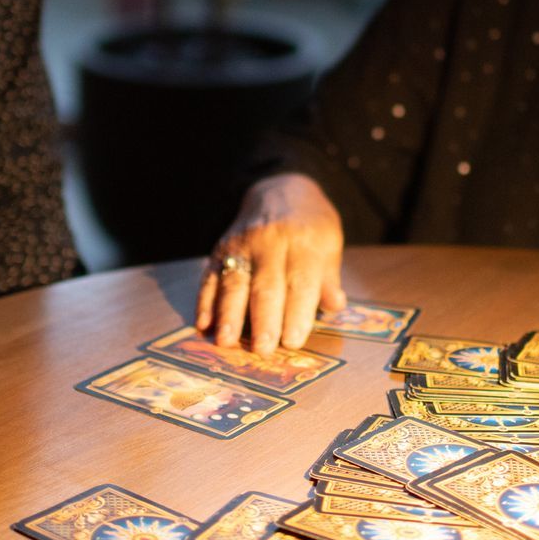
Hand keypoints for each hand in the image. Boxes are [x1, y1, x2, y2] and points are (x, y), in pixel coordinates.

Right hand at [195, 173, 345, 352]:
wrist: (281, 189)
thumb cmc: (310, 227)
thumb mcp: (329, 243)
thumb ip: (328, 277)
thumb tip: (334, 305)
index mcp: (303, 242)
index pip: (300, 282)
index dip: (296, 314)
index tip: (293, 342)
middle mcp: (270, 241)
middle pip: (266, 285)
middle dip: (263, 319)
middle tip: (262, 350)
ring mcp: (241, 244)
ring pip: (234, 282)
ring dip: (228, 314)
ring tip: (226, 341)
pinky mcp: (220, 249)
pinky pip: (210, 276)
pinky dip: (205, 301)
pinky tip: (203, 323)